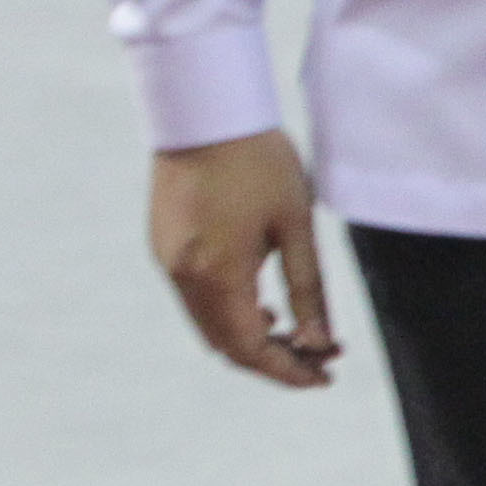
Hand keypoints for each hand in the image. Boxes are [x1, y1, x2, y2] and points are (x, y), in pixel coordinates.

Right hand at [153, 128, 336, 387]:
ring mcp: (166, 261)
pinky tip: (257, 296)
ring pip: (208, 326)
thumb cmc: (257, 159)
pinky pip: (193, 299)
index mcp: (219, 273)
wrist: (202, 110)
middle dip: (273, 358)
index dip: (289, 371)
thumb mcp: (296, 225)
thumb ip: (309, 290)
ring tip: (291, 325)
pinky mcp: (161, 245)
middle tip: (318, 353)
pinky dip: (227, 312)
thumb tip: (320, 342)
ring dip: (248, 337)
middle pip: (226, 346)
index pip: (252, 350)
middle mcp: (184, 275)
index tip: (325, 375)